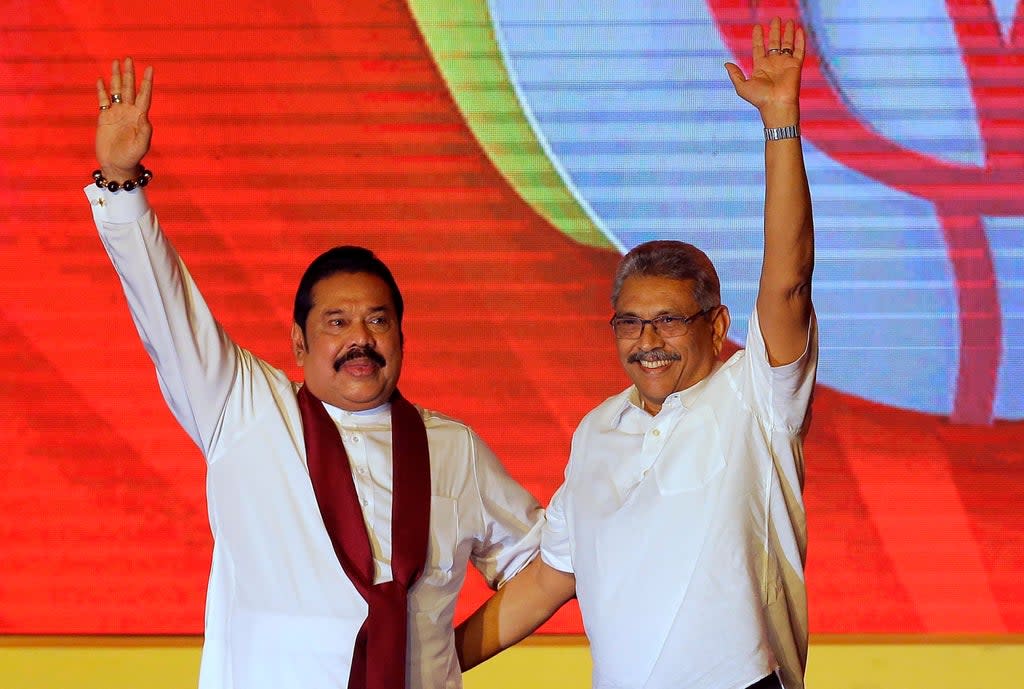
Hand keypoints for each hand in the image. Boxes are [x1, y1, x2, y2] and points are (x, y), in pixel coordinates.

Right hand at [95, 58, 153, 180]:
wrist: (116, 165)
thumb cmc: (131, 157)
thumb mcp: (140, 145)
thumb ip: (144, 131)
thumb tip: (143, 115)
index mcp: (140, 117)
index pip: (144, 95)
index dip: (147, 82)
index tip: (150, 68)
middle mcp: (129, 112)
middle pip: (130, 88)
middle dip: (129, 73)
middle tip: (128, 58)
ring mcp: (116, 114)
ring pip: (116, 91)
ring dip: (116, 77)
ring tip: (116, 62)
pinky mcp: (104, 118)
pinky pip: (103, 100)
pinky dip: (102, 90)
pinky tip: (101, 80)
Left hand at [724, 17, 803, 126]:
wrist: (776, 105)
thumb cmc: (759, 99)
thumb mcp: (742, 86)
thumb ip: (735, 74)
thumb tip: (726, 63)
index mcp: (760, 67)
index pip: (759, 47)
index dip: (758, 37)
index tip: (757, 26)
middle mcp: (773, 63)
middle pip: (774, 42)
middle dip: (774, 30)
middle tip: (775, 18)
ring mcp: (785, 64)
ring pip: (787, 44)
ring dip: (788, 32)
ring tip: (788, 20)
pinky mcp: (795, 65)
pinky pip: (799, 50)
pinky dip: (800, 40)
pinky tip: (799, 30)